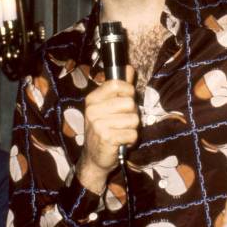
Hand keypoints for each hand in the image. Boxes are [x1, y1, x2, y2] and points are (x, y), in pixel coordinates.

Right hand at [76, 65, 138, 192]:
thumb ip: (120, 87)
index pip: (117, 84)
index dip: (128, 91)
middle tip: (122, 121)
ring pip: (134, 119)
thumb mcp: (109, 106)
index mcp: (93, 99)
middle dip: (132, 113)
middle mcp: (93, 110)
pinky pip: (132, 134)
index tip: (126, 99)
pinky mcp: (107, 138)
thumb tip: (129, 68)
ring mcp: (98, 124)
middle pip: (130, 102)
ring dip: (132, 128)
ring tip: (120, 132)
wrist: (94, 158)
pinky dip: (130, 140)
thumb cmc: (104, 129)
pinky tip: (121, 142)